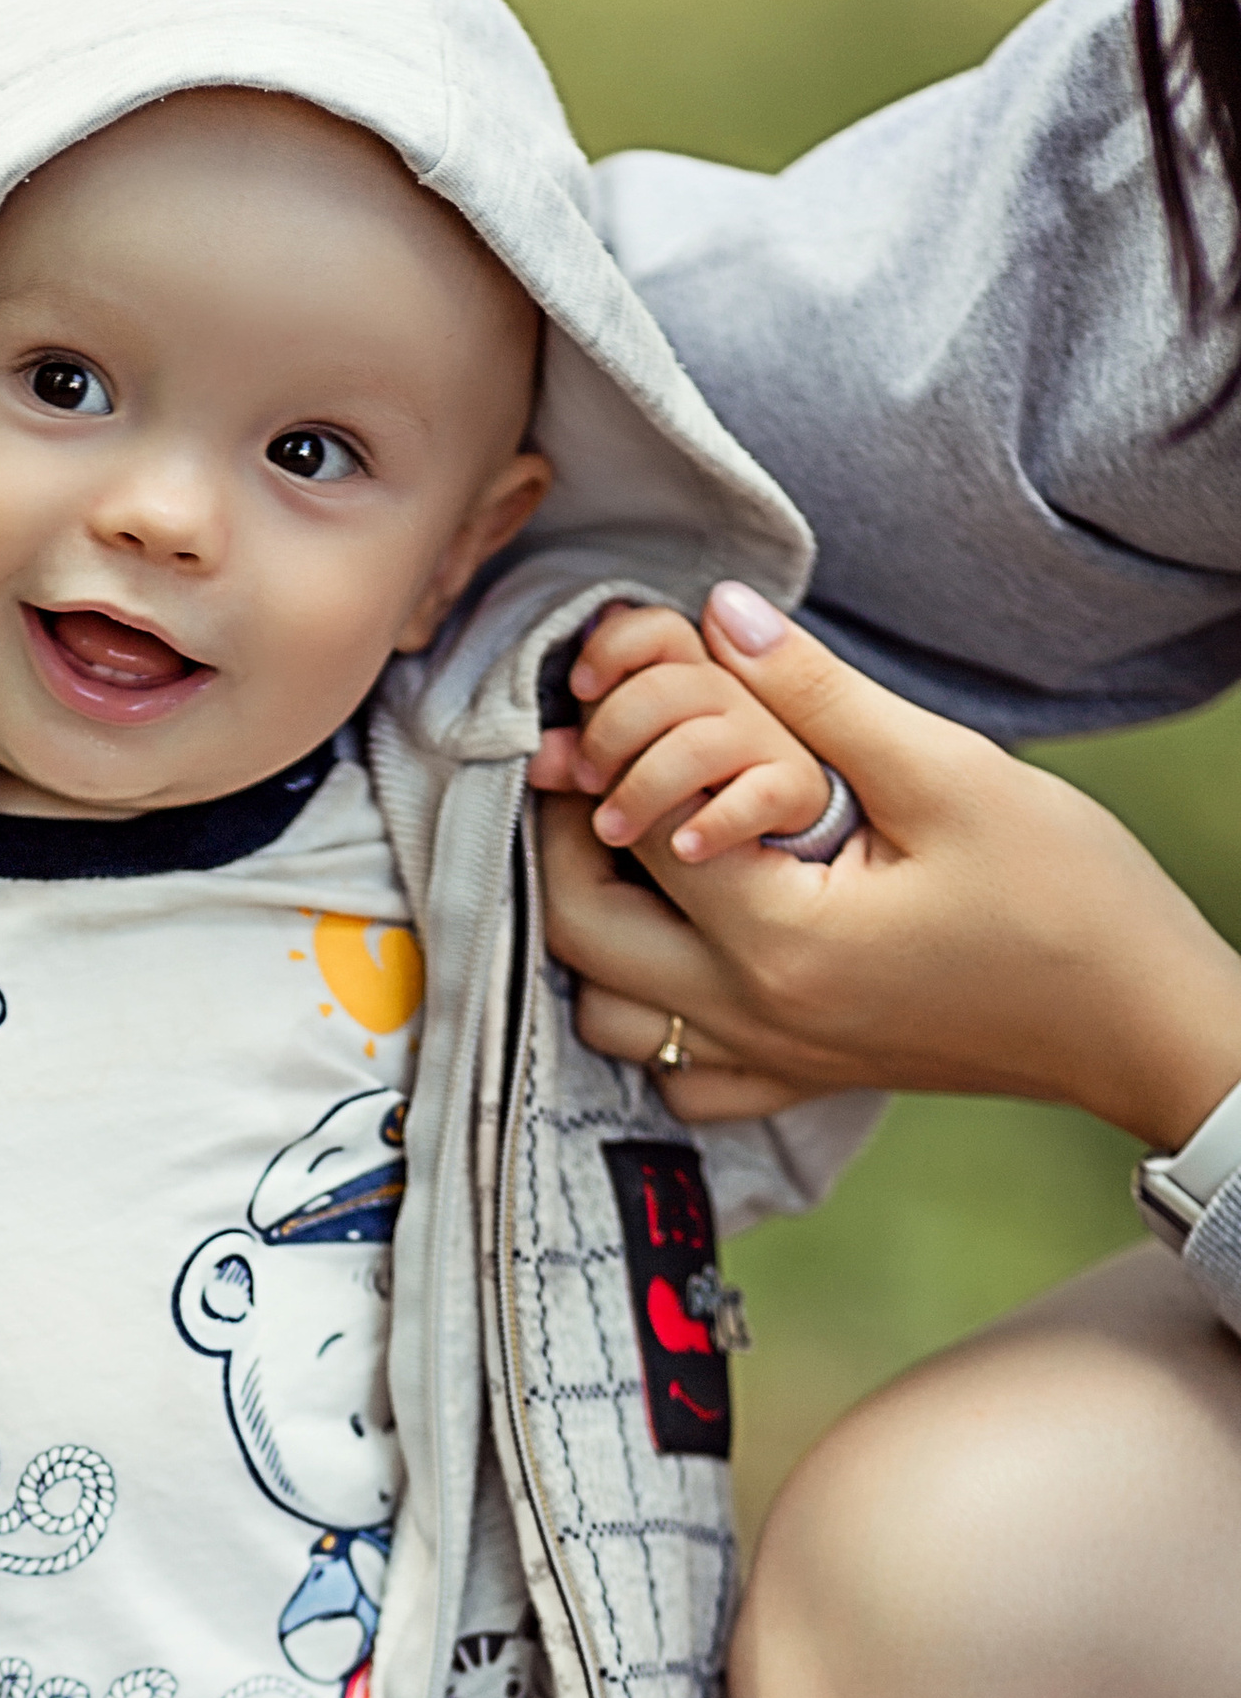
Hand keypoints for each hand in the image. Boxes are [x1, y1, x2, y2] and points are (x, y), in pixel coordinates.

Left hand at [548, 584, 1240, 1153]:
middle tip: (582, 763)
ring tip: (625, 847)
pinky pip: (674, 1074)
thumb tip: (721, 614)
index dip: (605, 746)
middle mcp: (752, 1016)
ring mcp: (771, 1062)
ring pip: (607, 1015)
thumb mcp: (949, 772)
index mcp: (780, 938)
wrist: (1139, 1020)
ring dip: (590, 932)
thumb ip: (821, 696)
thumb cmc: (1068, 898)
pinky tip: (680, 951)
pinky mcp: (798, 1083)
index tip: (600, 691)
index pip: (634, 830)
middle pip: (580, 933)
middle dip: (558, 840)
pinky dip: (649, 1018)